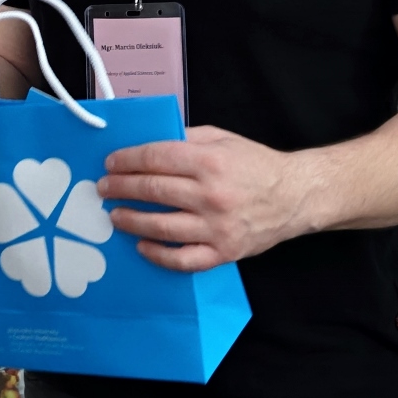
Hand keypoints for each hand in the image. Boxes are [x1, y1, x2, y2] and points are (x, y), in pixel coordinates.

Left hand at [96, 126, 316, 271]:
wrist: (295, 196)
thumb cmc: (256, 165)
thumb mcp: (222, 139)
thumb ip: (186, 138)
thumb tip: (147, 143)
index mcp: (210, 161)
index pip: (156, 158)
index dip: (127, 160)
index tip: (110, 163)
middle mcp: (211, 194)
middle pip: (153, 190)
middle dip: (121, 188)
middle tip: (103, 188)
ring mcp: (217, 227)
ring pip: (161, 226)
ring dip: (131, 220)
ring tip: (114, 215)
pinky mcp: (223, 252)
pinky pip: (183, 259)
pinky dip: (158, 255)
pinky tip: (142, 246)